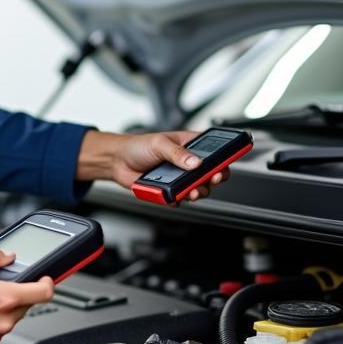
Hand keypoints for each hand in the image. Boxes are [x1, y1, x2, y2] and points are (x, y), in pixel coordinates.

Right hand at [0, 246, 53, 343]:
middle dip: (19, 290)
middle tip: (1, 281)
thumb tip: (6, 256)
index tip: (47, 277)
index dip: (49, 281)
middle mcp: (2, 320)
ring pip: (12, 317)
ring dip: (5, 305)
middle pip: (28, 304)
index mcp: (4, 297)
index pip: (44, 292)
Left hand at [77, 129, 229, 201]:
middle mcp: (188, 163)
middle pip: (211, 174)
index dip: (223, 158)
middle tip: (211, 179)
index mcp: (190, 146)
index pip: (214, 152)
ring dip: (199, 192)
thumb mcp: (159, 143)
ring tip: (192, 192)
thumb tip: (194, 162)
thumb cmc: (139, 146)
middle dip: (214, 179)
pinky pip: (180, 199)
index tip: (223, 165)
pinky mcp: (170, 190)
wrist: (118, 161)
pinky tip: (174, 197)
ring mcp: (180, 178)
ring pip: (199, 189)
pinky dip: (179, 200)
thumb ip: (178, 153)